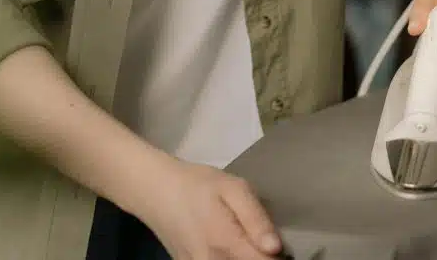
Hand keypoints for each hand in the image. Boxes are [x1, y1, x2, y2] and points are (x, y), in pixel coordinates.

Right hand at [138, 157, 280, 259]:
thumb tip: (275, 248)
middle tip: (262, 240)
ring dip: (245, 258)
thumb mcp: (233, 188)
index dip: (278, 257)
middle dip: (261, 258)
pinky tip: (229, 246)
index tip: (281, 244)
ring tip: (245, 241)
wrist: (155, 190)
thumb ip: (256, 218)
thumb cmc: (197, 184)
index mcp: (226, 243)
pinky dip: (228, 259)